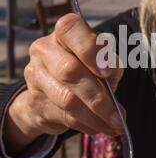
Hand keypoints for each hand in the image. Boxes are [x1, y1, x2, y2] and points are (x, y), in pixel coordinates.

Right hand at [4, 14, 124, 151]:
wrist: (51, 91)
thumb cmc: (85, 69)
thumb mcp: (101, 62)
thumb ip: (110, 70)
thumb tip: (115, 100)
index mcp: (63, 33)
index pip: (72, 30)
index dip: (91, 51)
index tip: (109, 72)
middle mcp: (44, 49)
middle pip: (69, 71)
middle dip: (97, 96)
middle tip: (118, 114)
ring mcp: (36, 75)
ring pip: (67, 99)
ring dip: (95, 117)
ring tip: (115, 125)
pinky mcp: (34, 101)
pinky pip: (64, 117)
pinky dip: (88, 125)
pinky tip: (101, 128)